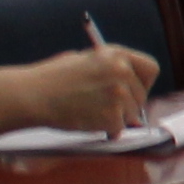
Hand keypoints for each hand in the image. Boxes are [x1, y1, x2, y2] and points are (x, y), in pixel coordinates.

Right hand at [20, 41, 156, 133]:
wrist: (32, 94)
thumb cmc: (53, 78)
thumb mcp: (85, 61)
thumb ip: (110, 71)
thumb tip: (130, 94)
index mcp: (116, 54)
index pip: (150, 68)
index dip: (142, 82)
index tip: (133, 91)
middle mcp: (122, 71)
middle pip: (141, 96)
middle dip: (127, 106)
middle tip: (102, 107)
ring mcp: (118, 93)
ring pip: (131, 115)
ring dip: (114, 118)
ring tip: (89, 111)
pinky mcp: (112, 115)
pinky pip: (118, 129)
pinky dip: (105, 130)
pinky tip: (87, 120)